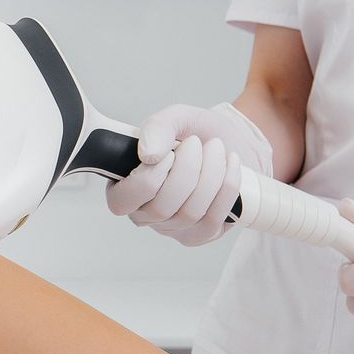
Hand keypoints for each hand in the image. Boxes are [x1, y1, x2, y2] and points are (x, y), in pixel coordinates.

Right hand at [106, 103, 273, 246]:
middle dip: (187, 170)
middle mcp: (145, 215)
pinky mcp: (202, 234)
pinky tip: (230, 164)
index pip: (123, 201)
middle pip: (161, 208)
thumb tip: (148, 154)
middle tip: (197, 143)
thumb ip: (156, 128)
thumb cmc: (196, 134)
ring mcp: (174, 229)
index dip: (149, 177)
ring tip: (216, 148)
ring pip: (190, 213)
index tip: (170, 154)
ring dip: (210, 173)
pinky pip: (214, 218)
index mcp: (124, 189)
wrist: (230, 142)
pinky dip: (227, 186)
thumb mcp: (174, 119)